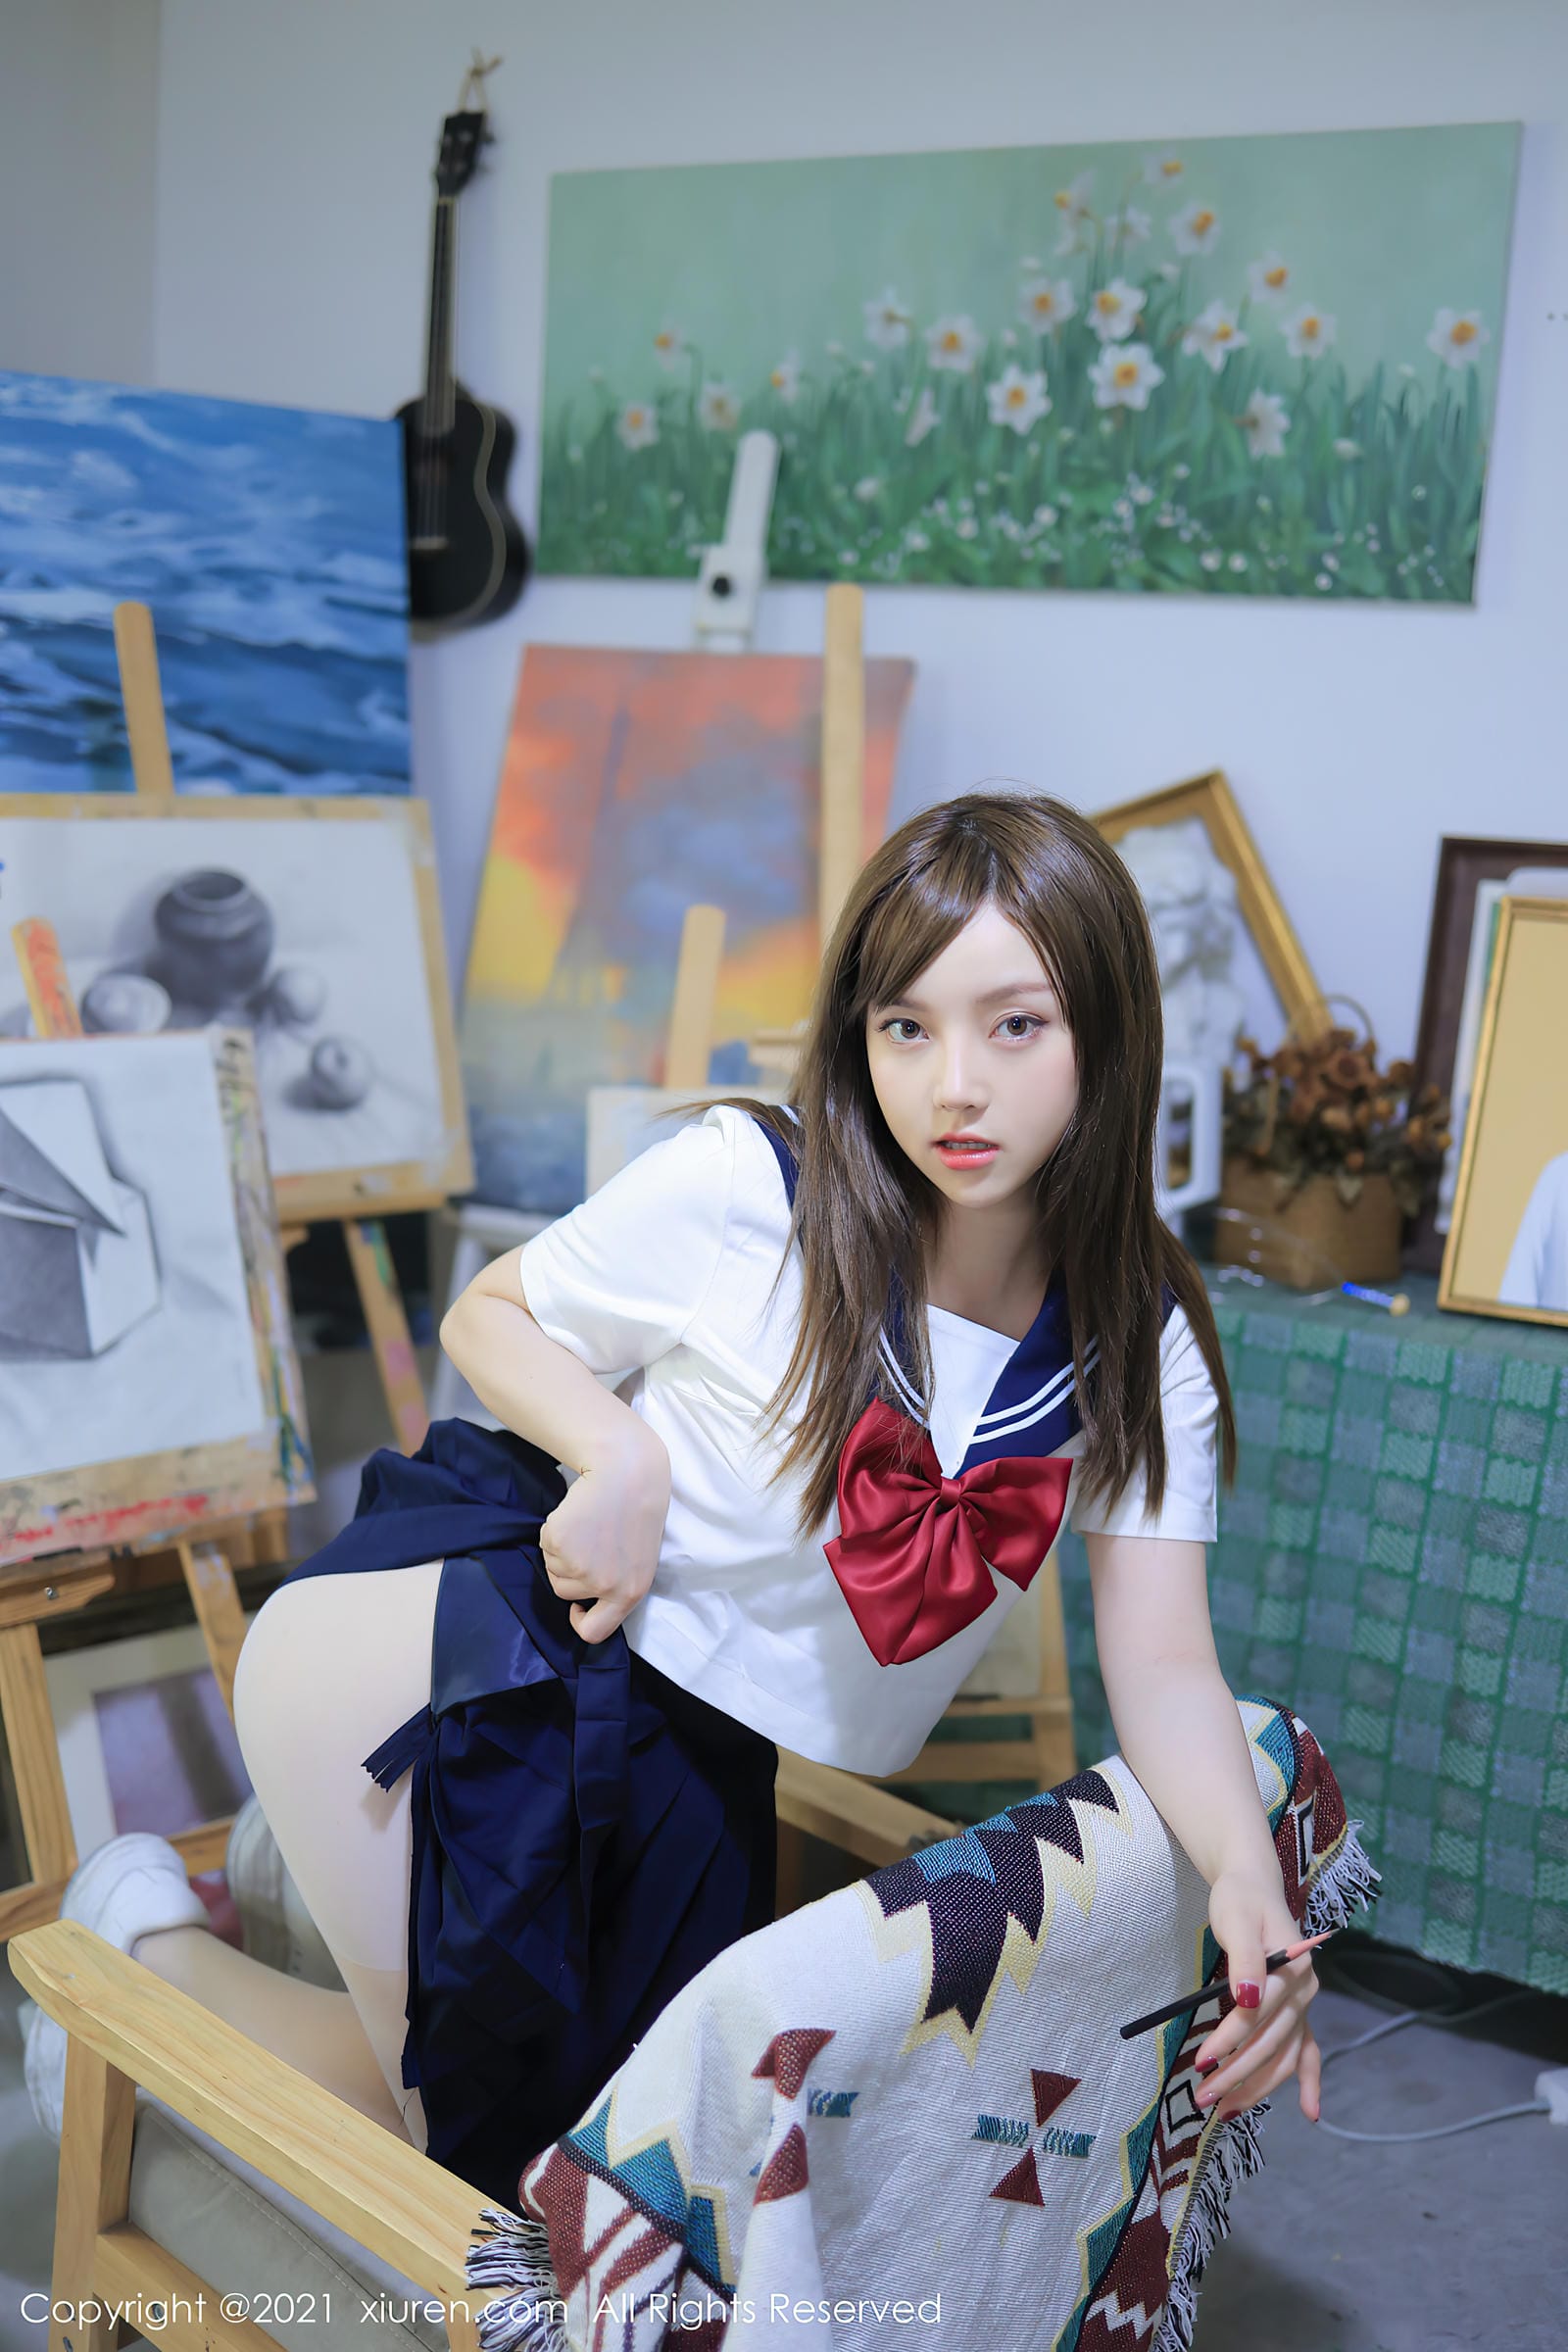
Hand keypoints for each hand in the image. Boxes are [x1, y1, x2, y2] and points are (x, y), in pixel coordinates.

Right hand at [537, 1439, 670, 1645]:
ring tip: (587, 1524)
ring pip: (552, 1568)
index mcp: (630, 1593)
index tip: (578, 1606)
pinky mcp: (559, 1543)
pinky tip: (576, 1514)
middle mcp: (605, 1585)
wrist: (627, 1470)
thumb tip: (587, 1606)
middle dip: (569, 1569)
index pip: (595, 1632)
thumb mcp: (639, 1559)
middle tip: (591, 1540)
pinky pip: (544, 1544)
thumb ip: (617, 1586)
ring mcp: (580, 1566)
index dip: (580, 1621)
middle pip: (565, 1593)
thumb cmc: (635, 1510)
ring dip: (561, 1549)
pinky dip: (553, 1530)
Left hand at [1194, 1868, 1321, 2125]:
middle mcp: (1305, 1992)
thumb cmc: (1241, 1900)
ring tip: (1225, 2110)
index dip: (1229, 2040)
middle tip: (1202, 2097)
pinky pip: (1307, 2052)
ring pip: (1285, 2055)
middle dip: (1236, 2074)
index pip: (1257, 2015)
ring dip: (1258, 2086)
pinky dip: (1309, 2081)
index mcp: (1293, 1970)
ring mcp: (1303, 2005)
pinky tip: (1310, 2112)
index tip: (1201, 2062)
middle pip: (1270, 2043)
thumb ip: (1244, 1960)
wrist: (1254, 1886)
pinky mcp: (1296, 2012)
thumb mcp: (1237, 1920)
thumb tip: (1247, 1999)